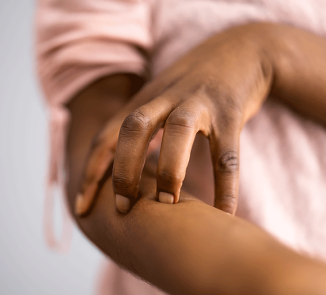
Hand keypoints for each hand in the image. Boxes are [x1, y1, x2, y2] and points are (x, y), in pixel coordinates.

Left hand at [75, 24, 273, 215]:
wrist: (243, 49)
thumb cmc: (195, 83)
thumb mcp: (164, 95)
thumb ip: (144, 122)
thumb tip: (124, 164)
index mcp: (147, 97)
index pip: (109, 132)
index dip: (92, 170)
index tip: (82, 207)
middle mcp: (169, 96)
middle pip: (134, 127)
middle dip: (123, 169)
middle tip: (123, 207)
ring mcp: (201, 102)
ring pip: (178, 132)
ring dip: (169, 171)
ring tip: (167, 206)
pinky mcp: (232, 114)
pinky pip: (227, 155)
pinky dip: (225, 188)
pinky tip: (223, 213)